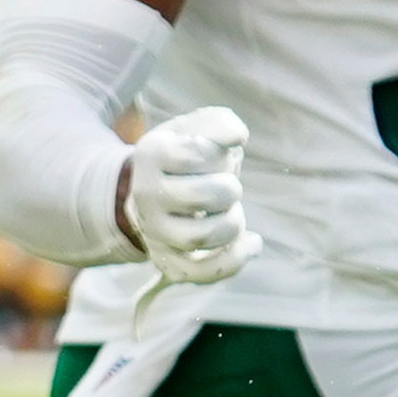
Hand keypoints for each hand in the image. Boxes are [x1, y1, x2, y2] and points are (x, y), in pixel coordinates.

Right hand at [113, 106, 257, 285]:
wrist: (150, 188)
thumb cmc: (185, 154)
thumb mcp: (196, 127)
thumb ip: (220, 123)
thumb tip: (238, 137)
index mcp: (150, 155)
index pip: (197, 155)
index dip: (218, 153)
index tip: (213, 154)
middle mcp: (145, 195)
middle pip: (208, 196)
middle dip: (229, 188)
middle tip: (224, 185)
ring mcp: (155, 231)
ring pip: (204, 236)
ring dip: (233, 221)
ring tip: (232, 212)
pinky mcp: (167, 260)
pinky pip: (201, 273)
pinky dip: (234, 259)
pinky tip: (251, 243)